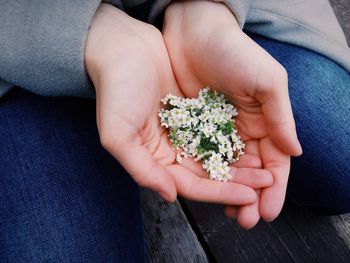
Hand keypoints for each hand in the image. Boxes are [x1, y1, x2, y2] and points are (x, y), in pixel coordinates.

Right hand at [84, 4, 267, 205]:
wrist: (124, 48)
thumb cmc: (115, 91)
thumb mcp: (117, 134)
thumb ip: (141, 169)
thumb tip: (170, 196)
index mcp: (154, 160)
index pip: (191, 186)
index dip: (220, 193)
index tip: (248, 196)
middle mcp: (171, 150)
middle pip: (208, 174)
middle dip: (237, 181)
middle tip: (266, 183)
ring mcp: (185, 131)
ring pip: (217, 154)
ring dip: (241, 163)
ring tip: (267, 168)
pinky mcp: (195, 112)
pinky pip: (219, 130)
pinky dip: (236, 139)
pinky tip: (255, 142)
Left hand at [163, 0, 301, 226]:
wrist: (194, 31)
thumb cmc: (233, 51)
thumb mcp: (266, 80)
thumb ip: (280, 117)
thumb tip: (294, 152)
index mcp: (265, 121)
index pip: (274, 162)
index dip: (274, 188)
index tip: (268, 212)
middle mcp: (242, 130)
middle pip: (250, 171)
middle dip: (250, 196)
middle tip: (245, 219)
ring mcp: (216, 130)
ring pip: (226, 169)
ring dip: (228, 191)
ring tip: (228, 212)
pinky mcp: (193, 127)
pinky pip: (201, 156)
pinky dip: (205, 175)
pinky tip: (204, 190)